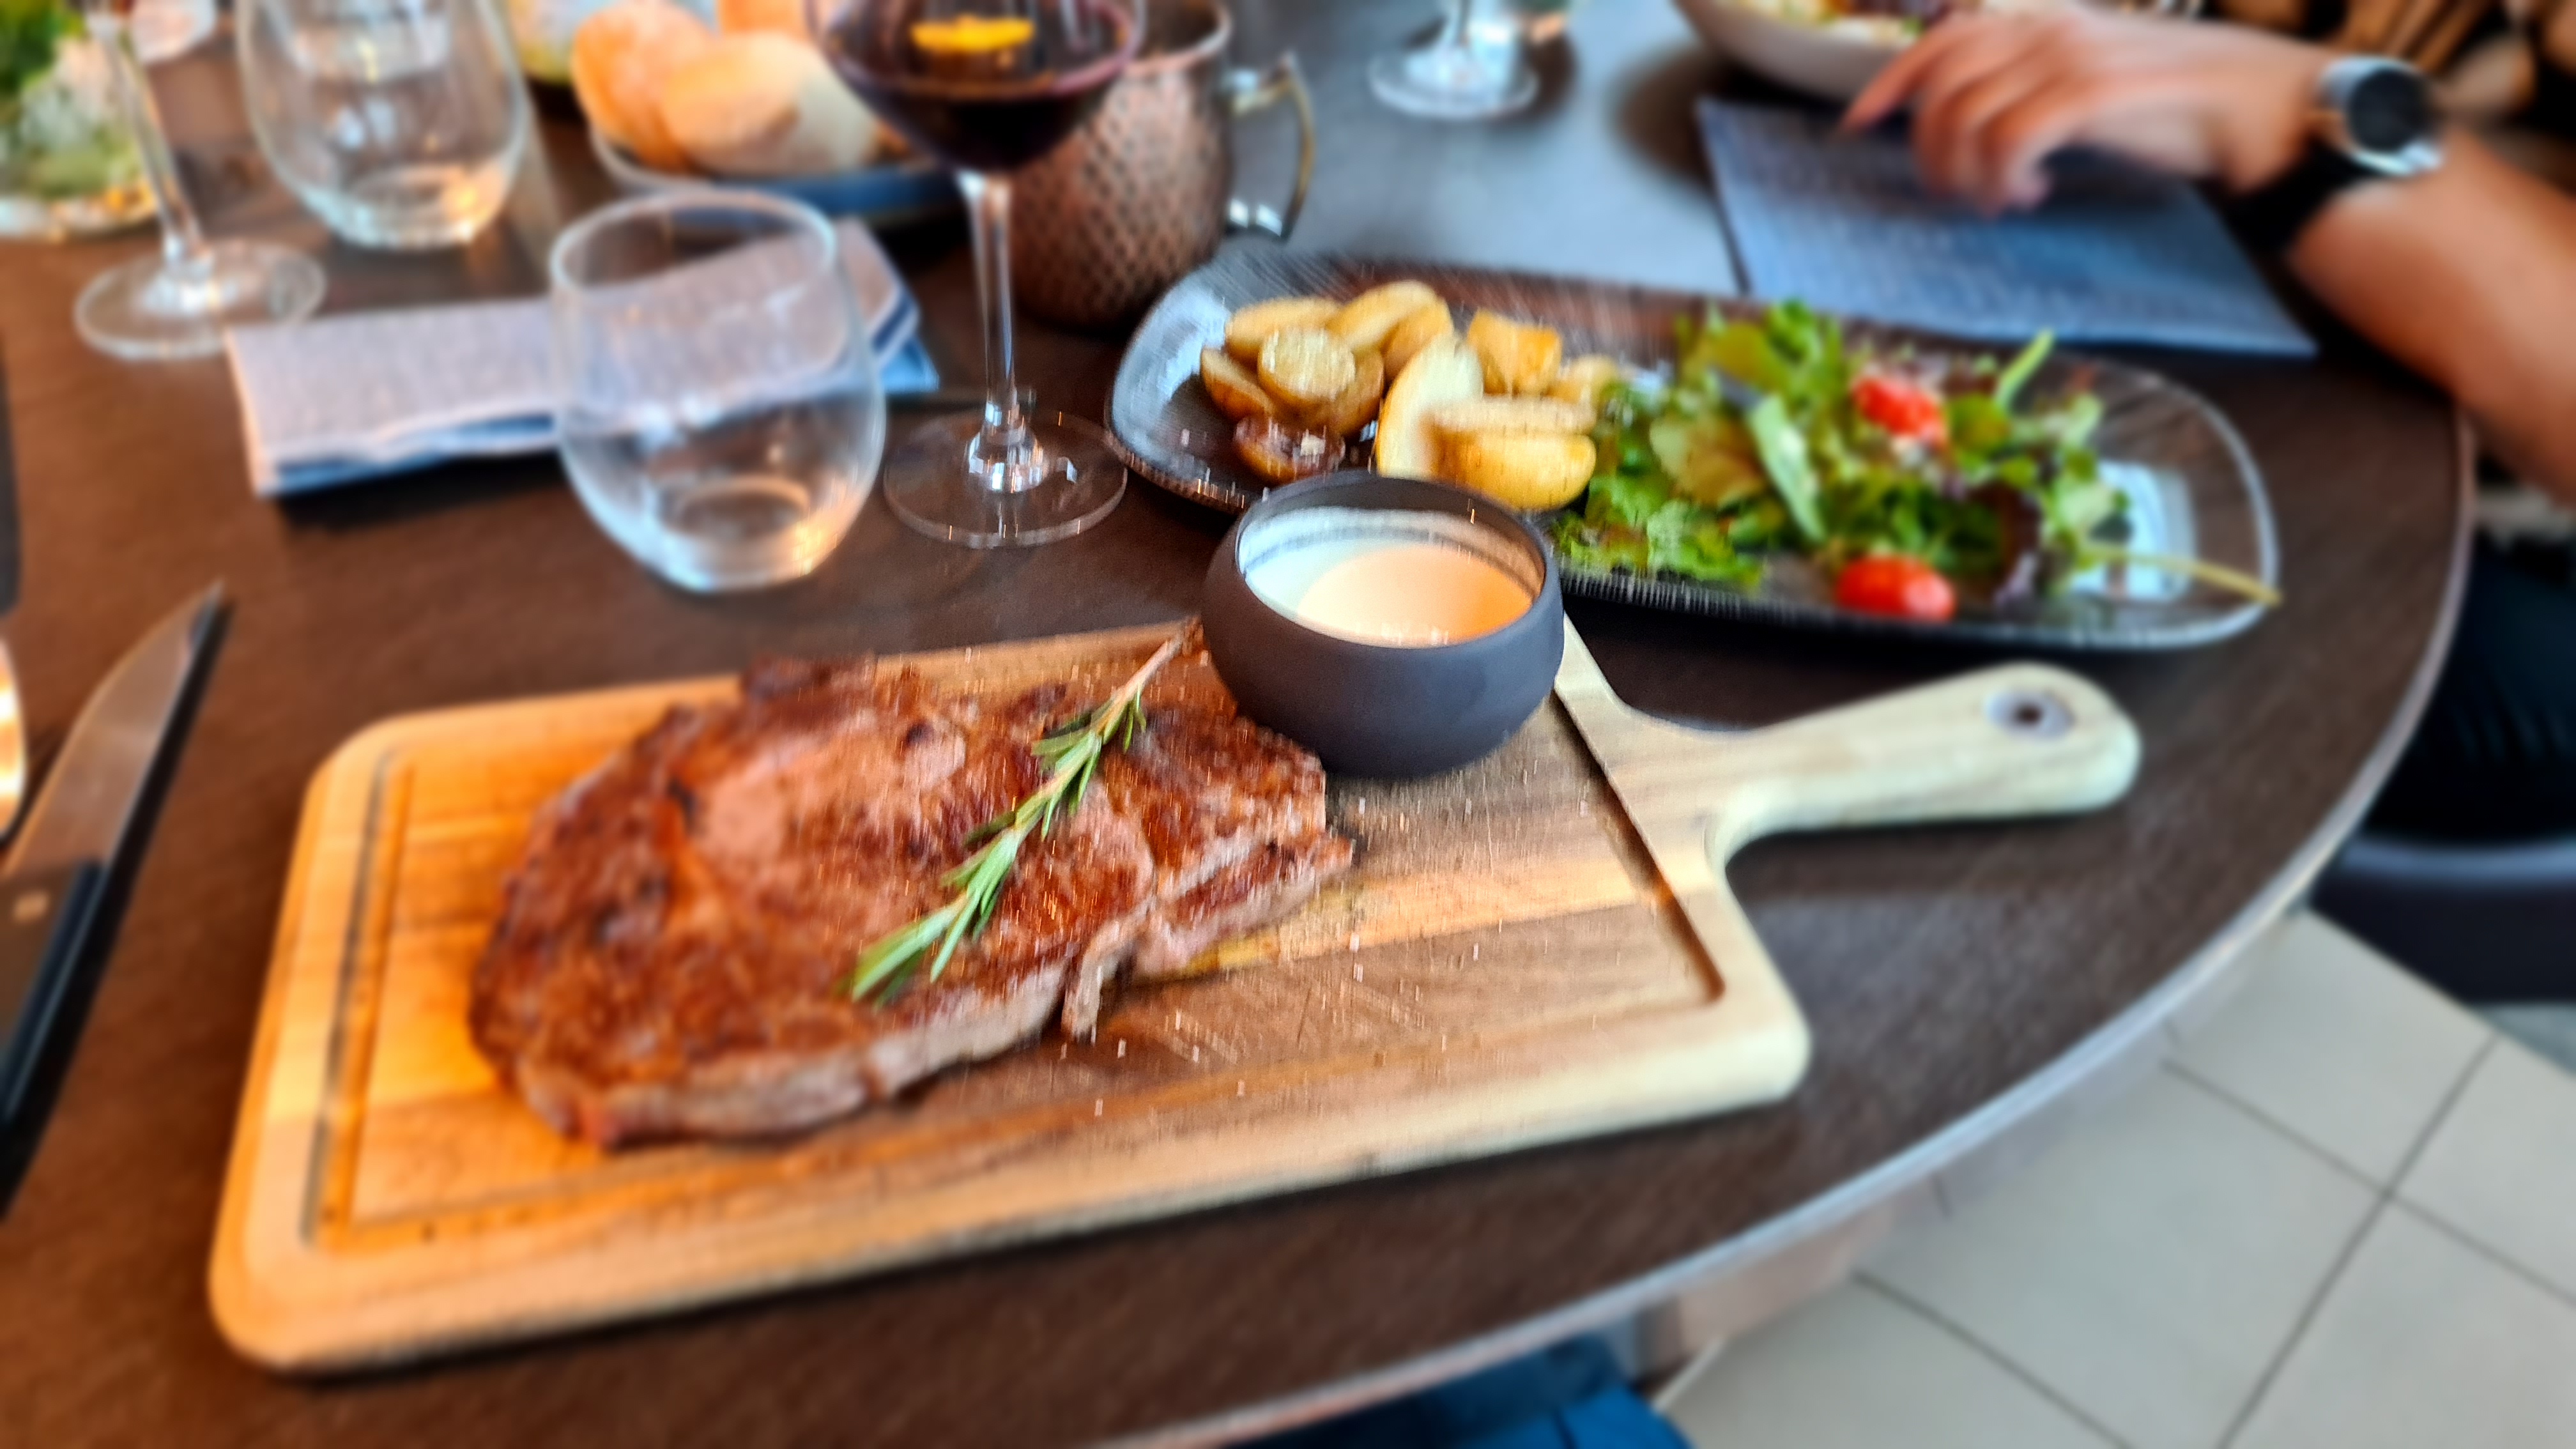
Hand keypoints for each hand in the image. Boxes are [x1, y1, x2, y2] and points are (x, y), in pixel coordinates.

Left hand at [1845, 12, 2330, 211]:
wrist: (2261, 107)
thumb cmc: (2179, 106)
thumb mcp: (2090, 92)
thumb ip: (2033, 95)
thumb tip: (1977, 130)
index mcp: (2046, 25)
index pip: (1944, 41)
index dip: (1891, 82)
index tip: (1859, 125)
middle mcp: (2051, 32)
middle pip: (1944, 85)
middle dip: (1929, 148)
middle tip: (1954, 194)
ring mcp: (2072, 59)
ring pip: (1969, 116)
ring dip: (1970, 174)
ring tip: (2004, 201)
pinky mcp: (2095, 94)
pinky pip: (2011, 137)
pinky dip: (2005, 176)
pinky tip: (2032, 196)